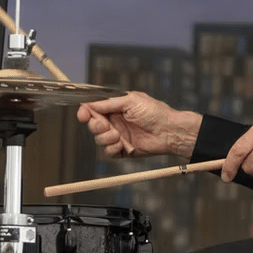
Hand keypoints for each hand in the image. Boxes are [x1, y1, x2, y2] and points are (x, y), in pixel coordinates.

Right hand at [77, 91, 201, 159]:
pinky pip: (108, 151)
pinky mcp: (122, 149)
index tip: (83, 115)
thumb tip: (90, 103)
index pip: (93, 109)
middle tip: (106, 125)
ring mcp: (118, 136)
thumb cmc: (154, 112)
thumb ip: (109, 102)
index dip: (85, 112)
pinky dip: (113, 148)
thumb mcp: (130, 101)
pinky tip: (123, 144)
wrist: (169, 131)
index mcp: (115, 107)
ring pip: (99, 139)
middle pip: (93, 125)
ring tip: (119, 135)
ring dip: (106, 138)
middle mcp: (114, 121)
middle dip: (96, 126)